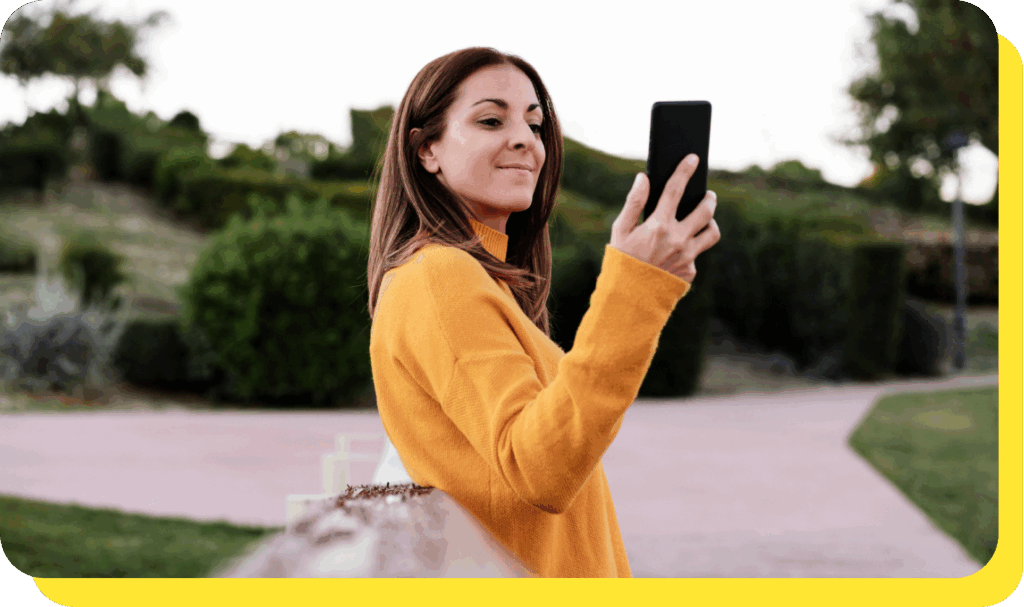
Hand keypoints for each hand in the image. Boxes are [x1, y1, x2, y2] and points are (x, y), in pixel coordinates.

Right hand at [609, 154, 720, 283]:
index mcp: (658, 226)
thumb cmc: (621, 260)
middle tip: (707, 195)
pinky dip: (691, 249)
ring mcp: (687, 257)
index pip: (675, 190)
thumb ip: (633, 202)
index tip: (693, 159)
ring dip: (710, 223)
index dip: (685, 171)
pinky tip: (679, 252)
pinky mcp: (691, 272)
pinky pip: (698, 254)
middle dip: (709, 199)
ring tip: (703, 221)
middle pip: (706, 210)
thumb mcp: (621, 230)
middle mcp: (677, 239)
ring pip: (712, 232)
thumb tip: (643, 178)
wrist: (628, 298)